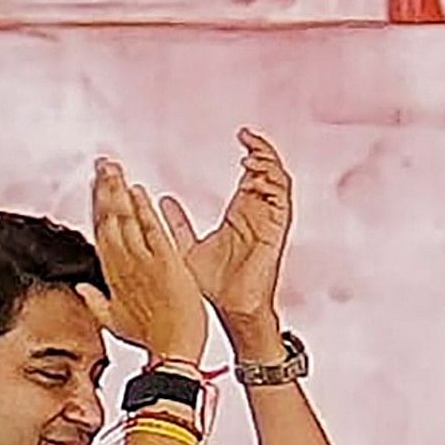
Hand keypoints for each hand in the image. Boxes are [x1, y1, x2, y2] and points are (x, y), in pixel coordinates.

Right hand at [83, 157, 213, 363]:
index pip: (101, 233)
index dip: (97, 208)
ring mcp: (143, 263)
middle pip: (107, 219)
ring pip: (124, 219)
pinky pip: (151, 229)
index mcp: (113, 276)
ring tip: (114, 169)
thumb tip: (83, 290)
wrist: (173, 352)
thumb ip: (96, 302)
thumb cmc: (151, 339)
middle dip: (103, 190)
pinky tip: (137, 191)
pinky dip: (143, 209)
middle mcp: (124, 266)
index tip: (95, 187)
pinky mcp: (165, 263)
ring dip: (118, 191)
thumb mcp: (116, 322)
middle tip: (102, 166)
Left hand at [187, 129, 294, 353]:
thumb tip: (162, 202)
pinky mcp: (275, 230)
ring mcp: (268, 222)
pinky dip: (274, 182)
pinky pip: (281, 200)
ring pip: (278, 182)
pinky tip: (258, 172)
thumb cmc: (214, 287)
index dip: (250, 155)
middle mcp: (256, 215)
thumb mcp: (186, 248)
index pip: (251, 177)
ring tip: (254, 149)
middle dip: (261, 150)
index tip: (241, 136)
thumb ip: (177, 224)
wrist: (230, 310)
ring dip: (269, 163)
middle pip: (267, 173)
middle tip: (248, 135)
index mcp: (240, 216)